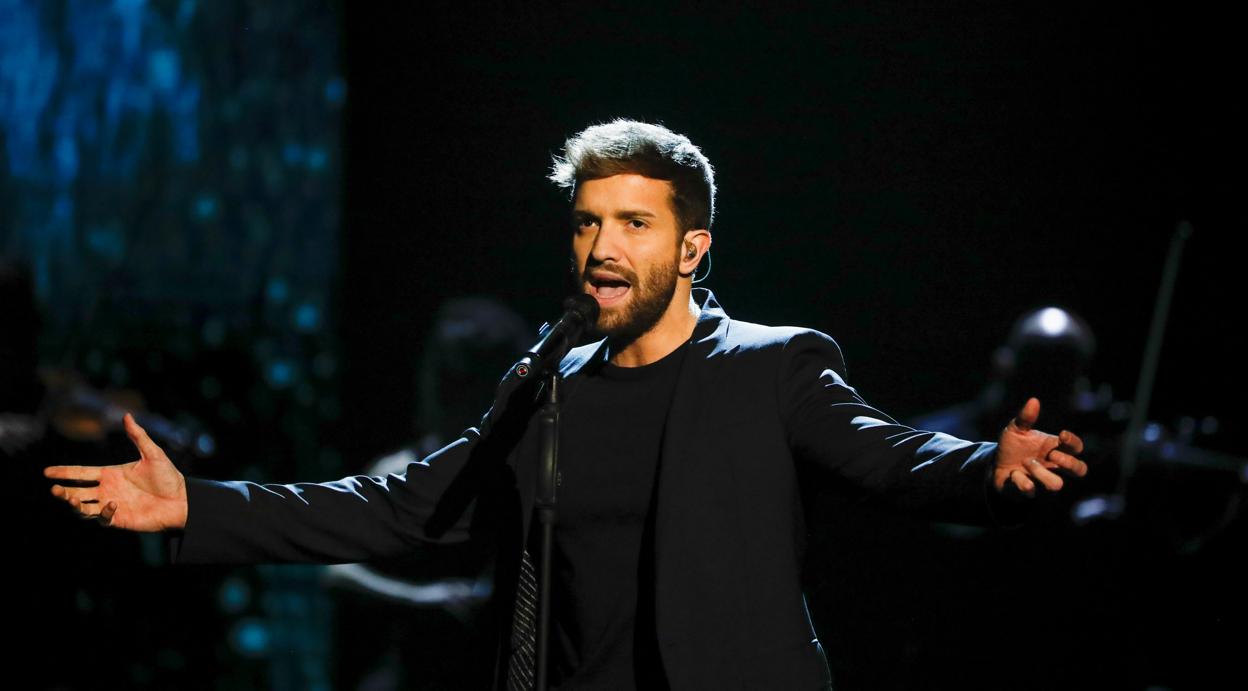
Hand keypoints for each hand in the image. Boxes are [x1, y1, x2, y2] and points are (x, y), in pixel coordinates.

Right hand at [45, 413, 188, 530]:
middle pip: (77, 491)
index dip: (64, 472)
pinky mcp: (119, 519)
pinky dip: (103, 512)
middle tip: (54, 489)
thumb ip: (138, 436)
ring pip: (83, 508)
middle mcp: (108, 490)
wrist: (182, 500)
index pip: (81, 473)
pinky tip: (112, 504)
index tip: (47, 471)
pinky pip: (103, 518)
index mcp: (111, 474)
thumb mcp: (153, 454)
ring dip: (74, 504)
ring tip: (70, 498)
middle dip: (63, 491)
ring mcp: (112, 506)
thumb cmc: (168, 477)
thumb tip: (127, 415)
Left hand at [993, 397, 1087, 495]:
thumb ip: (1025, 418)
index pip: (1077, 448)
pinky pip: (1030, 491)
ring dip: (1041, 473)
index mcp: (1055, 448)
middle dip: (1068, 463)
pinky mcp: (1028, 492)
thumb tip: (1033, 401)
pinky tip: (1013, 473)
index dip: (1074, 443)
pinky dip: (1020, 480)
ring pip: (1057, 485)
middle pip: (1080, 470)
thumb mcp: (1016, 429)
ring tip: (1026, 462)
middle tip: (1051, 455)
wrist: (994, 464)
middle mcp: (1054, 467)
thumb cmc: (1012, 446)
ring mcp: (1043, 481)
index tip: (1062, 435)